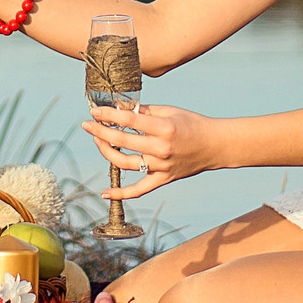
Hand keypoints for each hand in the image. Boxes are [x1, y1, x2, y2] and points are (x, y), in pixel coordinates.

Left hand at [82, 102, 213, 197]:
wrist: (215, 146)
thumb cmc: (192, 124)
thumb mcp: (169, 111)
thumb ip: (144, 111)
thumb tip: (120, 108)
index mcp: (163, 128)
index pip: (129, 121)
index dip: (109, 115)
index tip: (95, 111)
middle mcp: (161, 149)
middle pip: (122, 141)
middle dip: (101, 131)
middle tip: (88, 124)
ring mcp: (162, 167)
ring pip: (126, 163)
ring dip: (107, 152)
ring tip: (98, 140)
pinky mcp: (164, 179)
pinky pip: (140, 190)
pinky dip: (122, 194)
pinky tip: (105, 193)